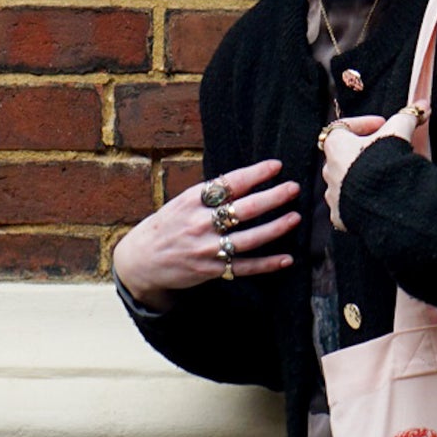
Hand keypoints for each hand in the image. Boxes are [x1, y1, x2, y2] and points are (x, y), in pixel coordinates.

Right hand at [112, 159, 300, 309]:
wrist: (141, 259)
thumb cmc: (167, 225)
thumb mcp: (182, 202)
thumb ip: (209, 194)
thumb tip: (246, 180)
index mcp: (192, 200)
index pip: (229, 183)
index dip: (255, 174)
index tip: (277, 166)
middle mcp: (200, 223)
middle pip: (244, 209)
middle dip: (272, 197)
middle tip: (293, 188)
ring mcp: (206, 248)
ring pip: (249, 239)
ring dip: (275, 228)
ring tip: (295, 218)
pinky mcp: (210, 270)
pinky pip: (244, 267)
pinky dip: (267, 264)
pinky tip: (286, 258)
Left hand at [321, 105, 426, 229]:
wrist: (384, 202)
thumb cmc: (384, 163)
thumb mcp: (398, 132)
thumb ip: (408, 117)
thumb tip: (423, 106)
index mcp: (335, 146)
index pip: (343, 126)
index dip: (364, 123)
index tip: (382, 124)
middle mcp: (328, 170)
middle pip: (343, 155)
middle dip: (363, 152)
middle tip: (385, 151)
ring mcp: (333, 195)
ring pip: (345, 181)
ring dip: (361, 177)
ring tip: (384, 178)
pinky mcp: (339, 216)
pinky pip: (348, 205)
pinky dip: (360, 201)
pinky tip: (378, 199)